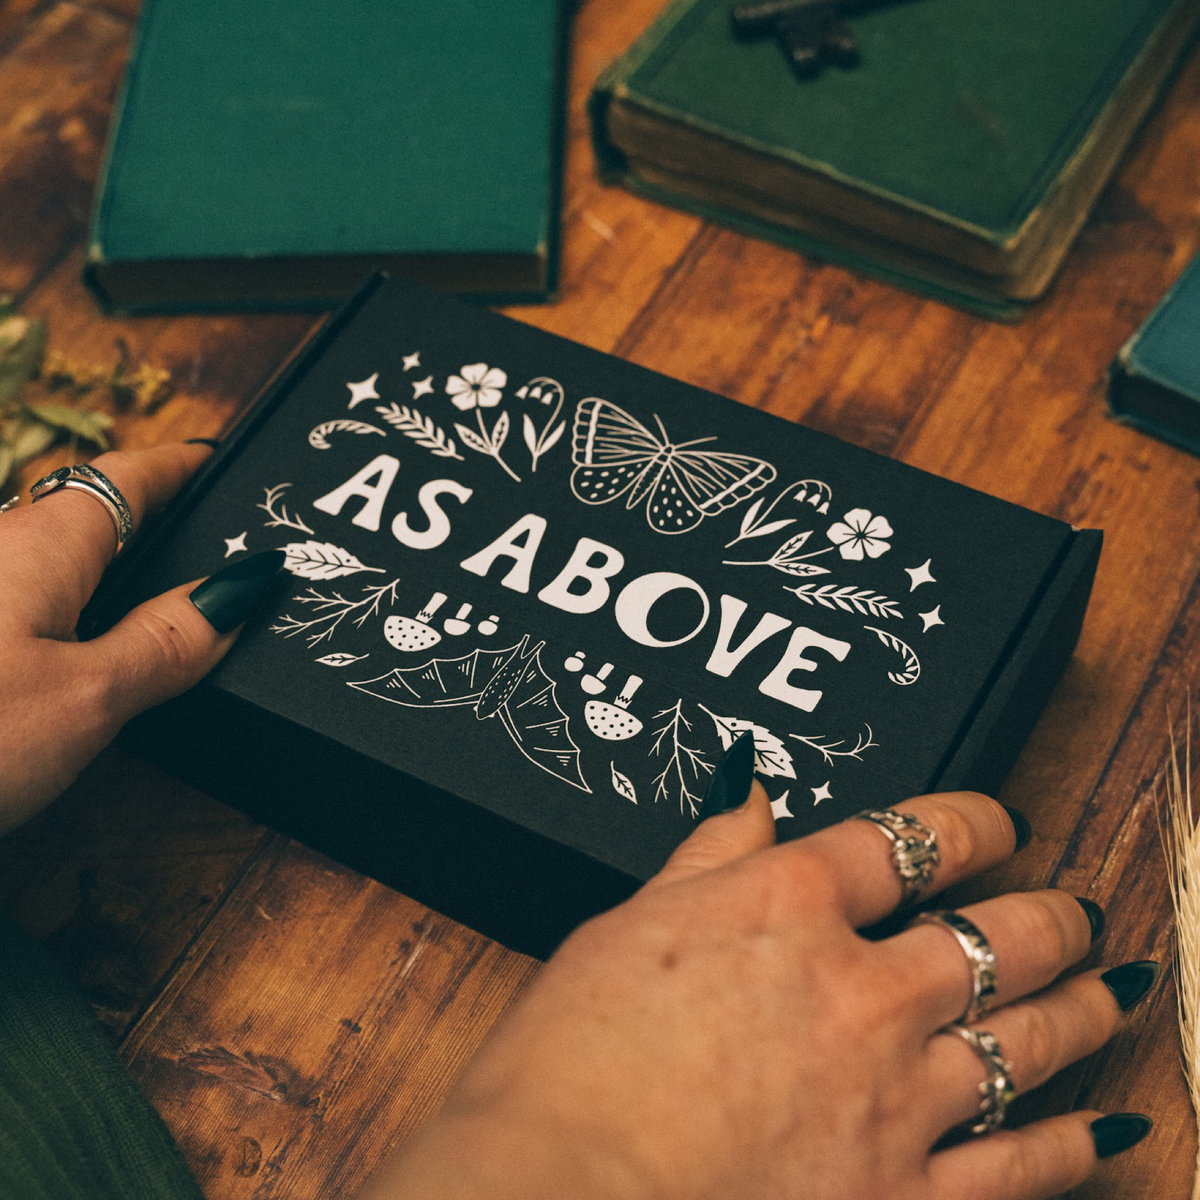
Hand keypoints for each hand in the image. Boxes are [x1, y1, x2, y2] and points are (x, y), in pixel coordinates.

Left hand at [0, 443, 277, 832]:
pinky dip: (54, 614)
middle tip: (195, 532)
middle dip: (140, 516)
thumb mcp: (88, 699)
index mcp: (38, 546)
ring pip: (36, 561)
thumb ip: (167, 643)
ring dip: (96, 570)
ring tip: (146, 600)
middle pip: (77, 514)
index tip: (211, 456)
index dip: (176, 466)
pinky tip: (63, 659)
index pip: (124, 480)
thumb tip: (239, 589)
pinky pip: (9, 605)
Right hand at [365, 777, 1155, 1199]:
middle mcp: (858, 991)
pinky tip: (1110, 1123)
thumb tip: (745, 792)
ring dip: (1083, 1007)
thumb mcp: (628, 928)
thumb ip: (707, 856)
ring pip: (1030, 1038)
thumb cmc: (573, 1068)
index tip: (998, 822)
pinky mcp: (902, 1197)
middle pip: (996, 934)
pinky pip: (1023, 1167)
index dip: (971, 820)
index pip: (908, 837)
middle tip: (1077, 908)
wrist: (567, 1196)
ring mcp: (893, 1098)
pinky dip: (1077, 1144)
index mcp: (785, 905)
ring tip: (1114, 984)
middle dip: (1052, 914)